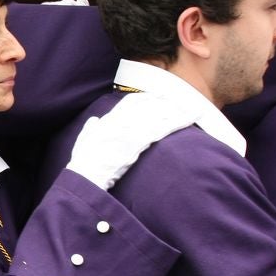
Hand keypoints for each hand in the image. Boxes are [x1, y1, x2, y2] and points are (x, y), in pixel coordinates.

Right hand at [66, 93, 192, 189]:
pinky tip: (189, 119)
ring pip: (158, 115)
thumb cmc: (84, 164)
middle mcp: (120, 121)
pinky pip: (161, 129)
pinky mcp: (137, 142)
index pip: (130, 103)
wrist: (86, 177)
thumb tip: (95, 121)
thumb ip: (90, 129)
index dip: (147, 100)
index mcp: (108, 120)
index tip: (159, 99)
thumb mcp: (82, 142)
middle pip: (148, 107)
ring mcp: (129, 130)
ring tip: (193, 111)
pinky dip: (176, 122)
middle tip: (182, 103)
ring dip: (177, 112)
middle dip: (166, 104)